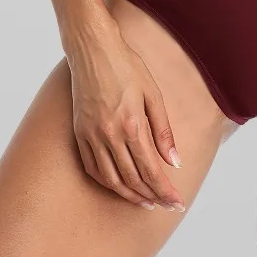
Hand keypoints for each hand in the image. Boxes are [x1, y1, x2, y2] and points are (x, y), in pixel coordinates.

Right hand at [66, 21, 186, 213]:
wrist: (92, 49)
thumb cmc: (127, 66)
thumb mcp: (153, 94)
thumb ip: (163, 131)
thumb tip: (175, 162)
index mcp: (132, 125)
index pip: (152, 170)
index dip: (165, 191)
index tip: (176, 203)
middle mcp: (109, 135)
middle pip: (133, 179)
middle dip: (152, 196)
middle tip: (165, 206)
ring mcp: (91, 136)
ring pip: (111, 179)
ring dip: (129, 195)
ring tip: (145, 202)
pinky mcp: (79, 133)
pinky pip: (92, 168)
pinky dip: (106, 182)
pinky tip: (118, 186)